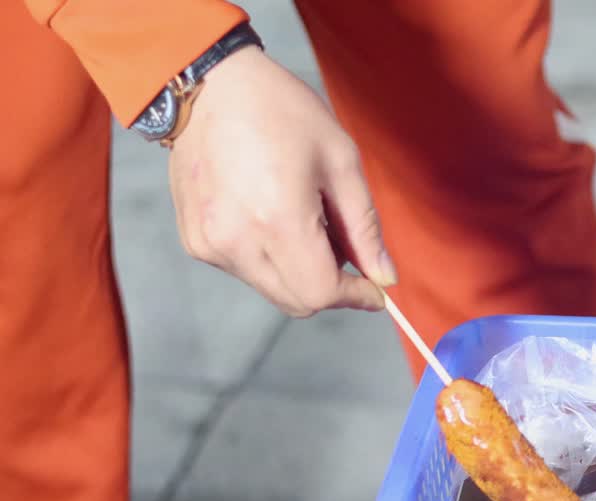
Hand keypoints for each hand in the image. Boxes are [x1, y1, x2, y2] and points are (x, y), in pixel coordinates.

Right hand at [168, 47, 396, 316]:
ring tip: (305, 220)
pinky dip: (271, 260)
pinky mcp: (195, 241)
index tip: (375, 288)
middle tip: (344, 247)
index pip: (322, 293)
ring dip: (300, 273)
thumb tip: (384, 277)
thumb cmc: (282, 113)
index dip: (356, 296)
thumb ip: (364, 228)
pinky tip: (272, 216)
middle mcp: (237, 242)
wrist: (208, 86)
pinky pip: (246, 271)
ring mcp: (209, 245)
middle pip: (297, 301)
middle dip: (331, 287)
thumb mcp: (341, 162)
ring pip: (273, 290)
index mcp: (278, 220)